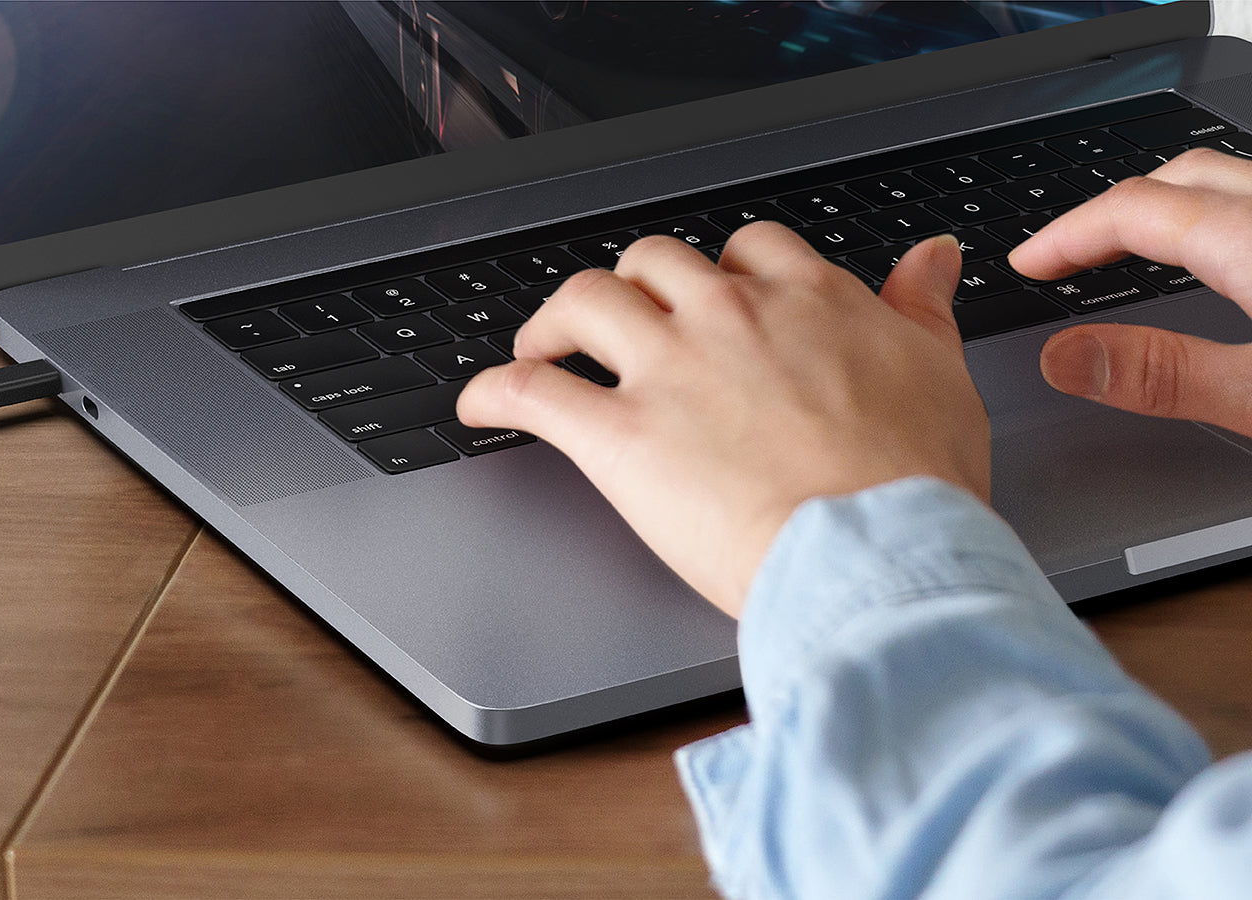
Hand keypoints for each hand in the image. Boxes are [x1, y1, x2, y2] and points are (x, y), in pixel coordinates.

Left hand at [457, 224, 987, 616]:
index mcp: (806, 302)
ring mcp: (667, 371)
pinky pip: (530, 391)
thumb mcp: (941, 376)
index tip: (708, 296)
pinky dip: (492, 392)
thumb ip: (921, 309)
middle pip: (652, 262)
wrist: (875, 553)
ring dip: (553, 318)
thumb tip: (929, 258)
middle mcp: (727, 318)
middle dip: (630, 285)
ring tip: (541, 344)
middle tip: (618, 321)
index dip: (718, 270)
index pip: (746, 250)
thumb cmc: (913, 484)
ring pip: (584, 300)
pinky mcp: (617, 435)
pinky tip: (479, 404)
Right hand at [1007, 148, 1251, 435]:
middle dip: (1112, 211)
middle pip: (1183, 176)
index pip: (1136, 209)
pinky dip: (1222, 216)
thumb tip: (1066, 358)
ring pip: (1230, 179)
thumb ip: (1168, 374)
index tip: (1030, 264)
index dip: (1067, 234)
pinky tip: (1224, 257)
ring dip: (1172, 205)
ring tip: (1134, 248)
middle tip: (1067, 256)